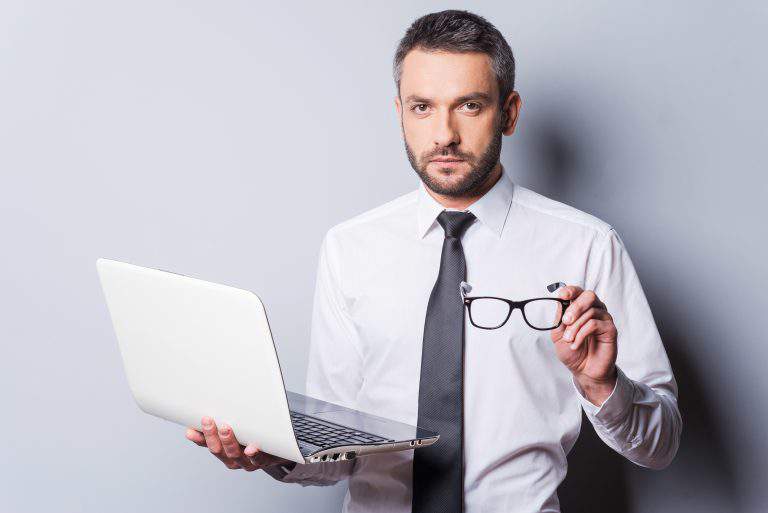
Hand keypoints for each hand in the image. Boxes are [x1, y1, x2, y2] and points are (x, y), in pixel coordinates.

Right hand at [185, 416, 294, 471]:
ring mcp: (248, 462)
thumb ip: (224, 421)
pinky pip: (258, 459)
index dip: (198, 438)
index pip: (207, 445)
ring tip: (225, 428)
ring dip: (229, 442)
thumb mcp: (237, 430)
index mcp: (224, 451)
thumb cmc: (253, 437)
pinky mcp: (264, 460)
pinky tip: (251, 448)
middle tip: (208, 421)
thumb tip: (208, 405)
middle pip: (219, 450)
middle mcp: (233, 459)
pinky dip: (254, 454)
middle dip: (212, 435)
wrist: (278, 452)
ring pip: (235, 455)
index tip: (190, 429)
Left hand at [550, 285, 617, 404]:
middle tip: (566, 321)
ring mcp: (604, 319)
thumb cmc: (572, 351)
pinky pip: (595, 324)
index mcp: (582, 308)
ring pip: (591, 311)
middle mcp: (595, 310)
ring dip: (575, 326)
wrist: (583, 371)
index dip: (571, 290)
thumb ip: (559, 318)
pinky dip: (582, 334)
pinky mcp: (610, 330)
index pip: (578, 292)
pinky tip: (576, 344)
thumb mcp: (558, 333)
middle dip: (575, 307)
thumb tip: (560, 302)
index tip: (562, 295)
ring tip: (569, 339)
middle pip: (589, 296)